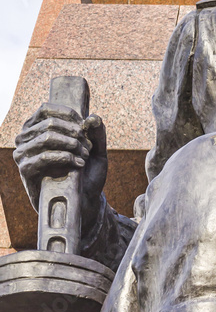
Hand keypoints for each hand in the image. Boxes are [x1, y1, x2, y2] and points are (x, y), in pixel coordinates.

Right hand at [13, 103, 107, 235]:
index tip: (85, 127)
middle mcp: (25, 138)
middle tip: (88, 147)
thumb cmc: (86, 173)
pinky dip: (66, 157)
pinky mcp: (25, 170)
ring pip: (47, 137)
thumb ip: (97, 132)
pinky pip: (44, 156)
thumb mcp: (96, 150)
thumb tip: (93, 118)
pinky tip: (79, 164)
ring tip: (85, 156)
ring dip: (72, 145)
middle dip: (75, 133)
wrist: (83, 201)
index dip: (68, 114)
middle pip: (49, 122)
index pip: (46, 109)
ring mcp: (23, 154)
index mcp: (37, 128)